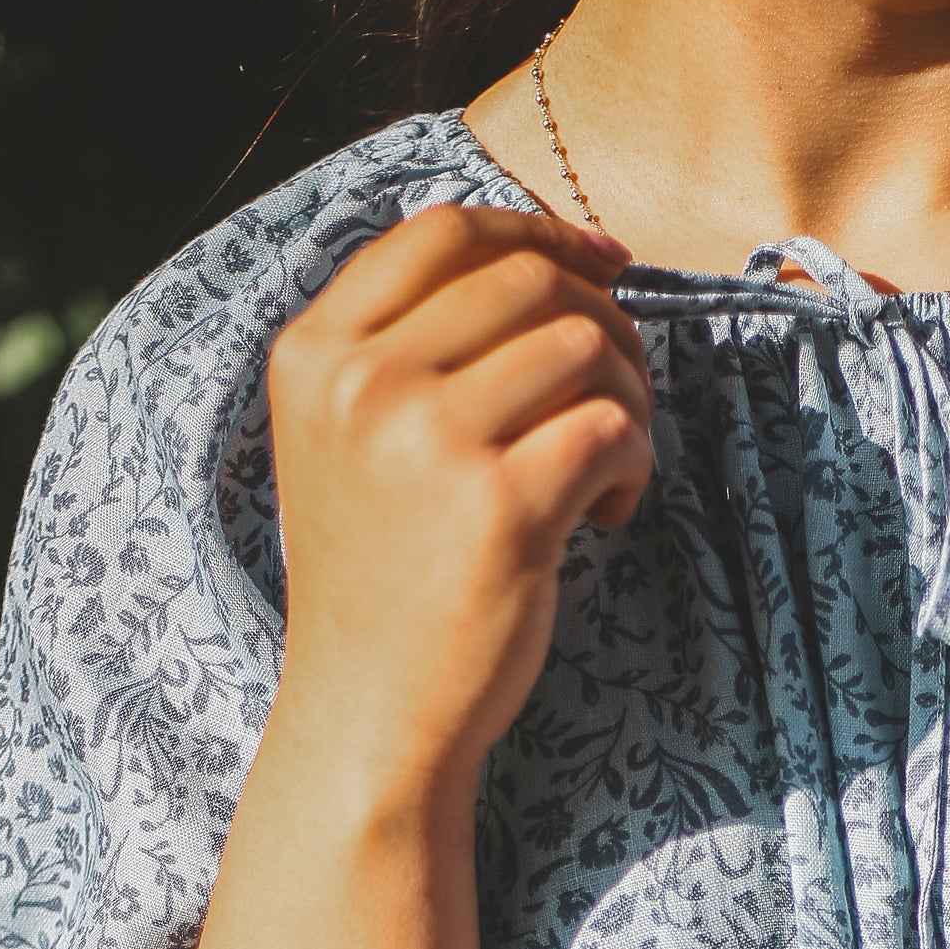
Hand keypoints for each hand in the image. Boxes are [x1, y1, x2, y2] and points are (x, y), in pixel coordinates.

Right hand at [266, 204, 654, 785]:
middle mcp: (362, 383)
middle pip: (526, 280)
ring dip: (627, 398)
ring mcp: (428, 439)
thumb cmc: (383, 584)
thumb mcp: (350, 445)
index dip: (536, 231)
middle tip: (616, 400)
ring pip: (583, 344)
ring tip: (608, 469)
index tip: (602, 268)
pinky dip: (634, 465)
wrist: (371, 717)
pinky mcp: (502, 504)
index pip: (440, 232)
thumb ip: (408, 350)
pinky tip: (606, 517)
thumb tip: (549, 256)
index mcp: (315, 355)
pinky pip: (612, 426)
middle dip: (603, 326)